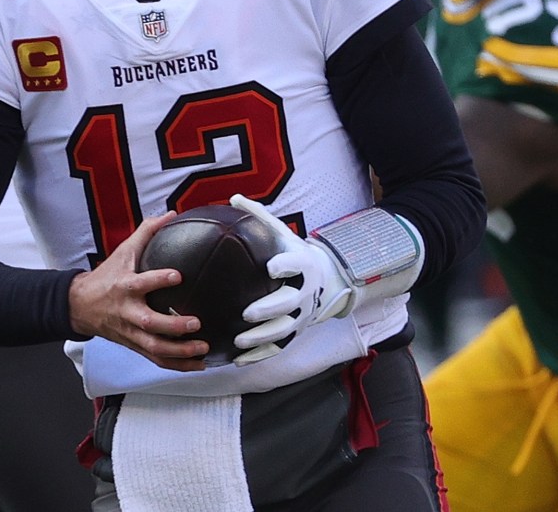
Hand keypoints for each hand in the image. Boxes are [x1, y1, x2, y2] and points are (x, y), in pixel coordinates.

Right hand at [67, 212, 208, 371]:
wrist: (80, 307)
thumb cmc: (106, 278)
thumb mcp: (123, 252)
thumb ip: (147, 232)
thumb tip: (170, 215)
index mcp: (124, 287)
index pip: (141, 283)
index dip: (158, 279)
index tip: (178, 276)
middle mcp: (127, 313)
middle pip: (149, 324)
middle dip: (173, 326)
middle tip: (195, 322)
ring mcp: (131, 333)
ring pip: (154, 348)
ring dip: (180, 352)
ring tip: (202, 349)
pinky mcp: (135, 346)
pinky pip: (156, 359)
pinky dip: (177, 365)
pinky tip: (198, 364)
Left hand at [229, 195, 351, 365]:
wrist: (324, 279)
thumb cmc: (293, 253)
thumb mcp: (282, 233)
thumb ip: (259, 217)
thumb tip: (233, 197)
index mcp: (303, 266)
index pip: (297, 265)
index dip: (287, 266)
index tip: (271, 266)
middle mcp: (305, 293)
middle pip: (289, 304)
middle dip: (269, 310)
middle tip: (247, 313)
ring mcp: (302, 316)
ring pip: (284, 331)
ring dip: (262, 338)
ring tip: (239, 341)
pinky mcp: (296, 332)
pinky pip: (278, 347)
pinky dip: (260, 355)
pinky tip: (238, 360)